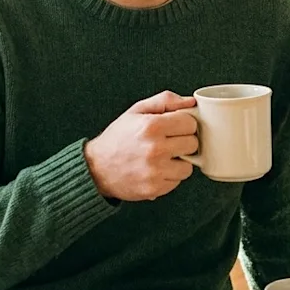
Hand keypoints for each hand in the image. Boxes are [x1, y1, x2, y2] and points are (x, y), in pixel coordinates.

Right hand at [83, 91, 197, 200]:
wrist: (96, 168)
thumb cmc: (118, 138)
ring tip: (163, 157)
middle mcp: (155, 149)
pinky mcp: (155, 189)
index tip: (176, 127)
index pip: (190, 123)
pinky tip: (157, 169)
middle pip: (192, 144)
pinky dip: (170, 176)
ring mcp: (156, 171)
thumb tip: (191, 102)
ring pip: (189, 166)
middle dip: (183, 142)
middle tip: (169, 142)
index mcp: (152, 126)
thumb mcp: (136, 111)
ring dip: (179, 162)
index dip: (184, 124)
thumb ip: (165, 101)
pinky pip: (177, 181)